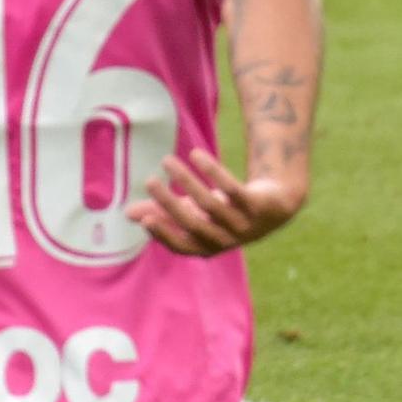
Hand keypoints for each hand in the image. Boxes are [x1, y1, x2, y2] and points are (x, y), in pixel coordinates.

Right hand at [125, 152, 301, 256]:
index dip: (164, 234)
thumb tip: (127, 214)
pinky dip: (213, 172)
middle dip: (169, 203)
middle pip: (194, 224)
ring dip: (187, 181)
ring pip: (211, 204)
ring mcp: (244, 224)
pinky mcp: (258, 206)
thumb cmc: (225, 211)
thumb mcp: (194, 213)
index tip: (144, 218)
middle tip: (149, 181)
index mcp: (208, 247)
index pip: (182, 246)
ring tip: (167, 160)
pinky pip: (233, 189)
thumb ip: (163, 214)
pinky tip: (196, 155)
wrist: (275, 205)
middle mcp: (226, 239)